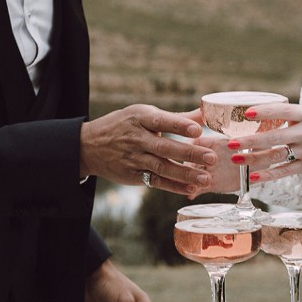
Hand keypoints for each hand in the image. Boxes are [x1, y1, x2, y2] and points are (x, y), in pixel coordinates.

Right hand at [79, 104, 215, 195]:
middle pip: (165, 147)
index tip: (198, 130)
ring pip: (162, 167)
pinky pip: (155, 182)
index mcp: (140, 118)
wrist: (89, 146)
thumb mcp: (144, 114)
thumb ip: (176, 117)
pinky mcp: (132, 175)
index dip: (179, 125)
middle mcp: (137, 139)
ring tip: (206, 177)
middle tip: (211, 157)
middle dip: (189, 153)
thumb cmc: (125, 125)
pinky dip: (173, 186)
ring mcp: (134, 159)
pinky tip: (191, 188)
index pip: (161, 121)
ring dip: (185, 174)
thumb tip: (205, 113)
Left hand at [223, 102, 301, 185]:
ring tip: (235, 158)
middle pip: (274, 137)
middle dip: (250, 140)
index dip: (264, 112)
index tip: (246, 113)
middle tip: (231, 143)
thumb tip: (251, 115)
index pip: (283, 111)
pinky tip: (252, 176)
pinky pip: (284, 171)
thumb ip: (285, 115)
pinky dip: (268, 175)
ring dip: (253, 158)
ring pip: (275, 155)